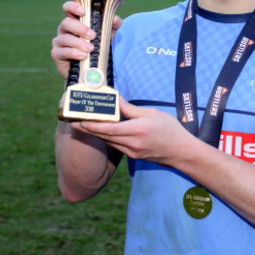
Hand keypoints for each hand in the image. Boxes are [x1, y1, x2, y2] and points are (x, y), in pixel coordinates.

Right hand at [50, 1, 121, 78]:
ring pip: (65, 38)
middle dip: (80, 28)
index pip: (68, 8)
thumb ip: (112, 25)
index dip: (73, 7)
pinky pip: (62, 51)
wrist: (90, 69)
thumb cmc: (96, 47)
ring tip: (91, 49)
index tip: (83, 11)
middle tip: (93, 35)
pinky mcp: (56, 54)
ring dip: (79, 43)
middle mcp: (64, 29)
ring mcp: (59, 42)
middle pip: (66, 22)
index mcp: (75, 21)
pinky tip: (83, 56)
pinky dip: (73, 53)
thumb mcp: (107, 35)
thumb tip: (115, 19)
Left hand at [71, 100, 192, 165]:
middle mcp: (132, 143)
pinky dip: (105, 137)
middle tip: (73, 121)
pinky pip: (115, 145)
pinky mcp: (132, 155)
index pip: (110, 128)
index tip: (80, 119)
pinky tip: (98, 131)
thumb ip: (131, 109)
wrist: (181, 152)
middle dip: (87, 129)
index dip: (93, 125)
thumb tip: (116, 100)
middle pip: (104, 136)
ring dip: (94, 133)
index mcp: (138, 130)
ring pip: (108, 141)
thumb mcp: (152, 114)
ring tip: (81, 124)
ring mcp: (132, 151)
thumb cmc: (170, 130)